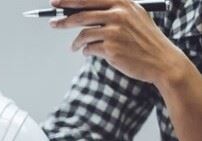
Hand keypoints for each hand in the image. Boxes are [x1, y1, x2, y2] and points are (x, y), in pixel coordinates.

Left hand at [50, 0, 190, 85]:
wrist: (162, 61)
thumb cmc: (145, 39)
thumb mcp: (134, 16)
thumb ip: (112, 9)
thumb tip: (81, 9)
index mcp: (123, 3)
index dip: (68, 0)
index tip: (54, 3)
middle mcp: (119, 15)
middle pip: (80, 16)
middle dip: (63, 21)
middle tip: (52, 24)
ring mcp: (114, 32)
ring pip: (83, 34)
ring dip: (75, 43)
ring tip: (74, 47)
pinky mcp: (111, 49)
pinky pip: (88, 49)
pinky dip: (86, 51)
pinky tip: (91, 53)